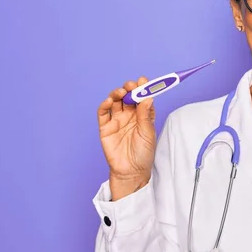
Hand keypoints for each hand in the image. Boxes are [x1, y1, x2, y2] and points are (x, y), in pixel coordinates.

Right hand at [97, 77, 155, 199]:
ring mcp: (117, 120)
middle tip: (131, 85)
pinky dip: (104, 105)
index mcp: (142, 115)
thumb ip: (145, 115)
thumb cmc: (143, 153)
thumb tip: (148, 97)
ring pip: (115, 101)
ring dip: (117, 93)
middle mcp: (130, 115)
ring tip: (121, 91)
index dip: (142, 88)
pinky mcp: (105, 128)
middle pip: (128, 97)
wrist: (131, 171)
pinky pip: (103, 113)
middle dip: (129, 89)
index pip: (142, 98)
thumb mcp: (148, 133)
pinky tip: (108, 101)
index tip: (143, 81)